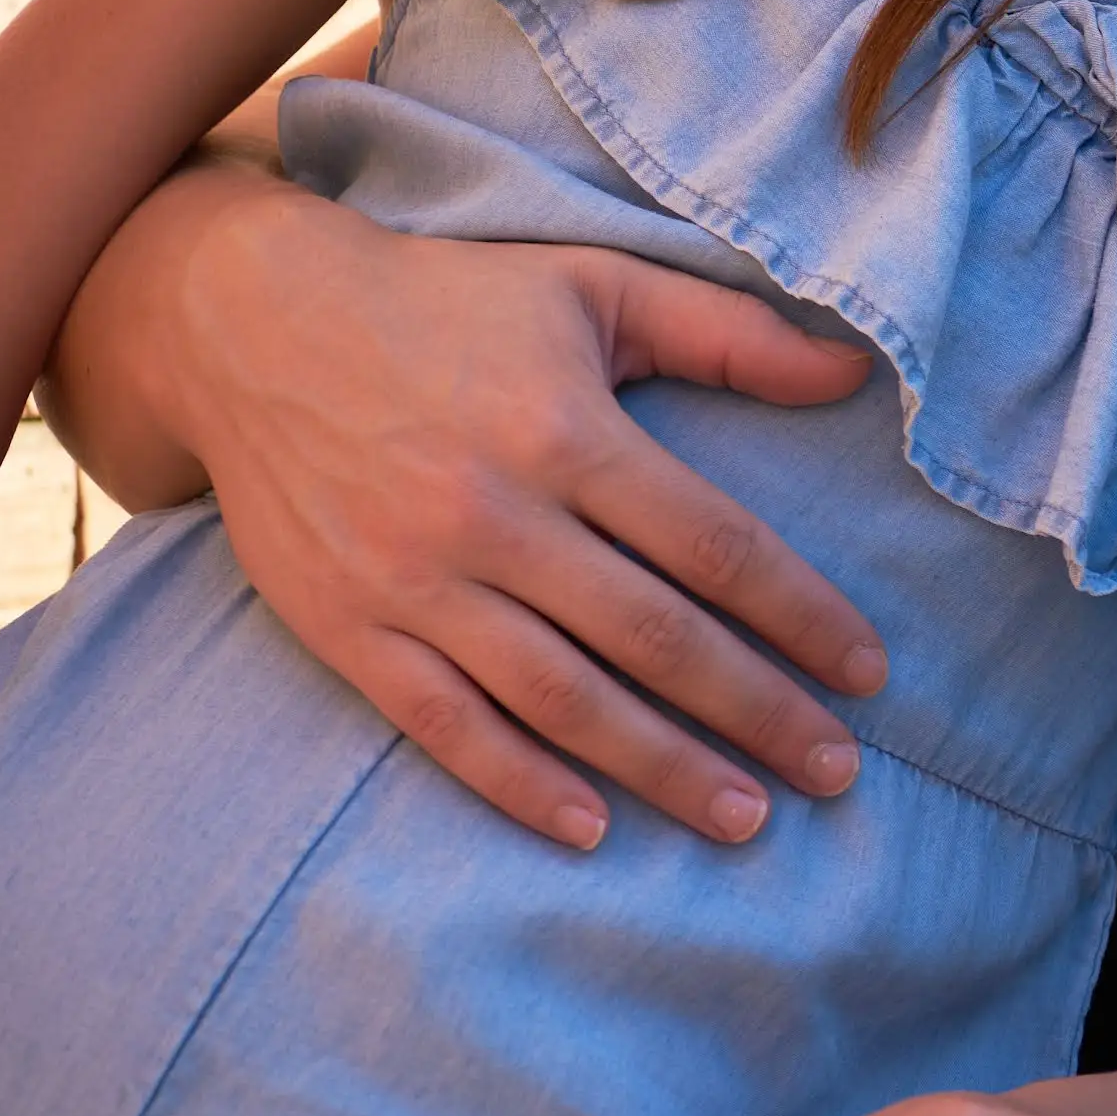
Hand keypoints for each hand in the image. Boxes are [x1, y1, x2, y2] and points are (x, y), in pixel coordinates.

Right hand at [60, 168, 886, 848]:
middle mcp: (494, 514)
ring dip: (660, 767)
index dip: (801, 615)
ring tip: (745, 818)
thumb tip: (856, 370)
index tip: (869, 673)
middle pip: (653, 637)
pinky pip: (443, 724)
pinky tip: (591, 829)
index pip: (715, 546)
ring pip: (559, 697)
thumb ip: (730, 336)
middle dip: (756, 711)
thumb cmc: (449, 301)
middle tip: (836, 772)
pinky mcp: (346, 627)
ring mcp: (415, 580)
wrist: (247, 325)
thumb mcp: (596, 286)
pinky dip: (518, 784)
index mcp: (567, 432)